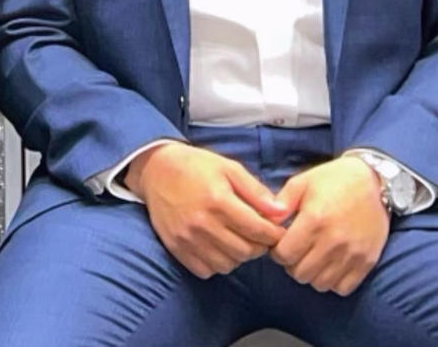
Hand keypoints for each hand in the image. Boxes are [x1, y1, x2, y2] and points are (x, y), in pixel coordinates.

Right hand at [124, 142, 288, 278]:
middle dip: (259, 246)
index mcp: (218, 201)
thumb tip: (281, 213)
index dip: (274, 234)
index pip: (258, 230)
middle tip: (259, 236)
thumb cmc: (196, 167)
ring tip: (238, 240)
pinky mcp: (177, 248)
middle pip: (245, 251)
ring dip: (239, 256)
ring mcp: (187, 239)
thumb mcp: (229, 168)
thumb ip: (256, 191)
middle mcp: (202, 223)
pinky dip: (218, 263)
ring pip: (227, 264)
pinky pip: (206, 270)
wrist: (156, 171)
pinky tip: (219, 247)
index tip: (277, 231)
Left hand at [268, 158, 390, 295]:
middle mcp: (333, 241)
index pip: (284, 255)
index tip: (282, 244)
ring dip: (312, 274)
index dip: (277, 252)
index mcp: (314, 220)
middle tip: (297, 251)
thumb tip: (266, 223)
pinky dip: (333, 282)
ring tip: (313, 258)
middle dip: (292, 264)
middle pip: (299, 274)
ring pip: (320, 284)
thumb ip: (281, 203)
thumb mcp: (303, 182)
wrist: (376, 182)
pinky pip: (343, 288)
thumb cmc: (334, 180)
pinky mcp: (367, 261)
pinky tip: (331, 265)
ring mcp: (352, 254)